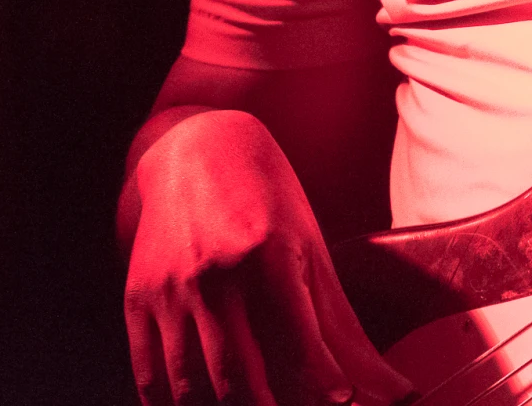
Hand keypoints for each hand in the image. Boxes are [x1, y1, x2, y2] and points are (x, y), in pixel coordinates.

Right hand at [124, 109, 410, 405]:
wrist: (197, 150)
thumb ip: (341, 326)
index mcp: (267, 255)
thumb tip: (394, 388)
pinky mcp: (137, 300)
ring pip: (191, 387)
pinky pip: (150, 377)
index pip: (296, 341)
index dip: (319, 384)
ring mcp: (169, 290)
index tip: (339, 402)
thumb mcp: (312, 250)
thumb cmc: (267, 200)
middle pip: (238, 377)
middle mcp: (214, 274)